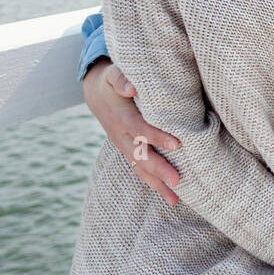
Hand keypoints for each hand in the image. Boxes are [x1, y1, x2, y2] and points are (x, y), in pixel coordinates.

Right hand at [82, 57, 181, 205]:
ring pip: (139, 168)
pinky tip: (168, 195)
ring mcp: (123, 145)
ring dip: (156, 184)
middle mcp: (121, 136)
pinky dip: (152, 182)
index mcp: (121, 118)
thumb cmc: (112, 80)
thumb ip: (121, 78)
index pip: (140, 130)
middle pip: (140, 155)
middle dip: (158, 169)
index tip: (176, 144)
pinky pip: (139, 169)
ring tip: (174, 200)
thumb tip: (130, 88)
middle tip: (177, 181)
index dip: (156, 137)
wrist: (96, 92)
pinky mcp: (127, 150)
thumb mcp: (113, 74)